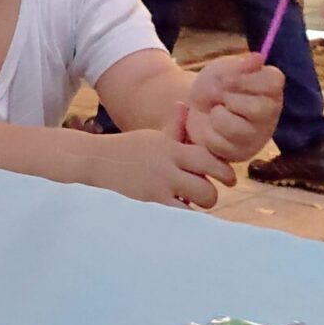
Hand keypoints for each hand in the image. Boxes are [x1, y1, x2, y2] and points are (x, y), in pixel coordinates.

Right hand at [80, 119, 233, 207]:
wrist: (94, 162)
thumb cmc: (128, 150)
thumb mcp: (152, 137)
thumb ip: (174, 126)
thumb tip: (184, 105)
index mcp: (172, 149)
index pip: (210, 160)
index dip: (225, 172)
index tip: (229, 180)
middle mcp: (167, 169)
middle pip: (207, 190)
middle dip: (210, 196)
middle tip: (204, 196)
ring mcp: (157, 190)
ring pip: (193, 208)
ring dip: (195, 209)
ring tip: (188, 206)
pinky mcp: (147, 207)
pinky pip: (176, 218)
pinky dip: (180, 219)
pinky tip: (175, 216)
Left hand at [185, 52, 283, 162]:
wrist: (194, 107)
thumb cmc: (215, 86)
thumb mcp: (224, 69)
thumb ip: (241, 65)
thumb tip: (258, 58)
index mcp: (272, 88)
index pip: (272, 83)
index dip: (245, 80)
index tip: (226, 79)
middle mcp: (271, 113)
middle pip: (257, 109)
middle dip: (229, 100)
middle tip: (220, 97)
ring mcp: (258, 136)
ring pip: (236, 128)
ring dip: (217, 116)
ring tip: (216, 112)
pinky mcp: (241, 154)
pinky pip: (221, 144)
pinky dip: (209, 133)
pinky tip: (212, 128)